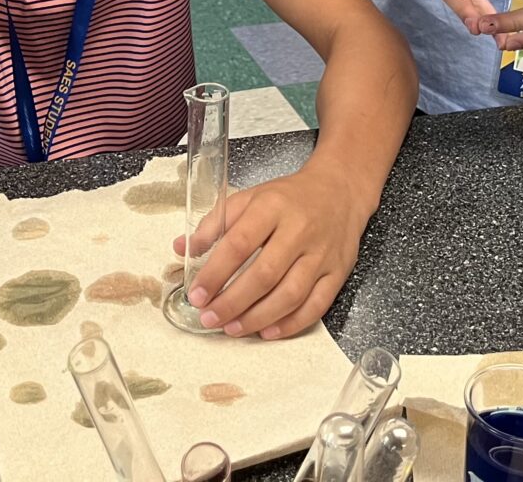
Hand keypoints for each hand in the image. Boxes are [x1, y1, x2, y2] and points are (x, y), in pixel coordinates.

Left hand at [171, 162, 374, 339]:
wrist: (339, 191)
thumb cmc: (288, 198)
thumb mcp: (250, 197)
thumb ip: (215, 223)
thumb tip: (182, 249)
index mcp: (272, 207)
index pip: (239, 243)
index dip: (215, 272)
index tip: (197, 294)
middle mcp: (299, 230)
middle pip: (265, 274)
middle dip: (233, 302)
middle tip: (209, 318)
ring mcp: (321, 254)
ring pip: (290, 294)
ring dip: (258, 317)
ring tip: (232, 328)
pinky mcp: (338, 273)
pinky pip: (316, 305)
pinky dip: (291, 324)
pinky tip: (268, 331)